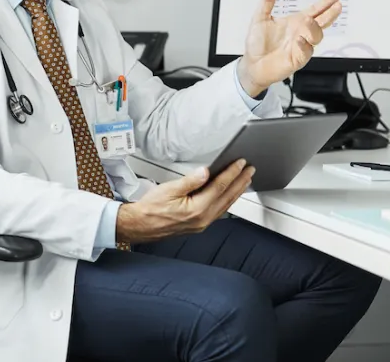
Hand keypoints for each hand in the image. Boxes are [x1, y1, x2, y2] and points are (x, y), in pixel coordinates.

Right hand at [115, 159, 254, 243]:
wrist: (139, 226)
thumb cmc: (150, 209)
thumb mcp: (169, 189)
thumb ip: (190, 181)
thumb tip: (206, 172)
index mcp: (197, 209)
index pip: (220, 186)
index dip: (232, 173)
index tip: (240, 163)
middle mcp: (203, 219)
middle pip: (228, 197)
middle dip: (240, 182)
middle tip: (250, 170)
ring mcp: (202, 224)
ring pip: (225, 205)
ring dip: (236, 191)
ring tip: (244, 181)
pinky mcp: (198, 225)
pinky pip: (219, 211)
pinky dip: (227, 201)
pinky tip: (228, 196)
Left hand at [238, 0, 342, 95]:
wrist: (252, 63)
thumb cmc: (257, 42)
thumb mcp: (260, 18)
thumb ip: (267, 1)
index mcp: (296, 22)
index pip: (316, 10)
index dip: (327, 2)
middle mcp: (302, 33)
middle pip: (322, 22)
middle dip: (331, 14)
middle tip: (336, 6)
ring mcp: (302, 46)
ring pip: (317, 36)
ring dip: (314, 28)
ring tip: (308, 21)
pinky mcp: (298, 59)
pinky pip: (306, 51)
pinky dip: (304, 45)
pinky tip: (298, 40)